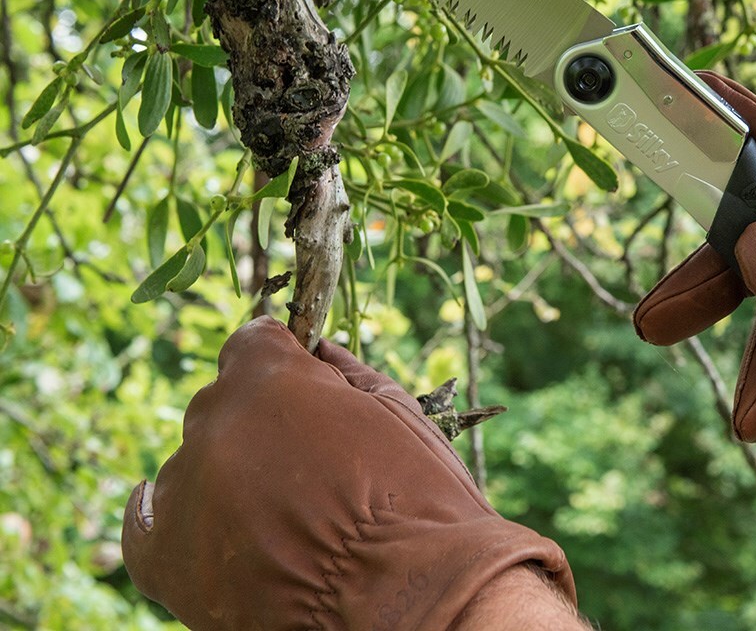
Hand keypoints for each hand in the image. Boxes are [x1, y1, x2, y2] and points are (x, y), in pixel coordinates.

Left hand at [123, 316, 574, 629]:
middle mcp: (216, 424)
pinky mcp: (170, 560)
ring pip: (194, 462)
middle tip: (306, 461)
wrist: (414, 603)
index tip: (296, 380)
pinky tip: (177, 510)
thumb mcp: (397, 414)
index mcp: (272, 379)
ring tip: (279, 515)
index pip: (252, 343)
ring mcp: (188, 492)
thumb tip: (320, 349)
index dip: (279, 360)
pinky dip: (158, 515)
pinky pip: (144, 526)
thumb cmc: (420, 501)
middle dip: (259, 419)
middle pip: (221, 404)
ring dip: (227, 473)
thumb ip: (348, 373)